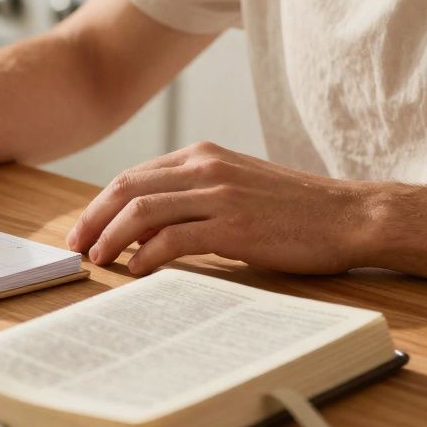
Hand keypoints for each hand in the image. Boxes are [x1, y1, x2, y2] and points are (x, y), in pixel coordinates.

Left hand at [66, 142, 371, 275]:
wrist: (351, 216)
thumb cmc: (293, 210)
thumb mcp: (235, 189)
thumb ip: (190, 197)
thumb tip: (141, 227)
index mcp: (202, 155)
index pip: (132, 176)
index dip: (100, 204)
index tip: (82, 229)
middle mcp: (205, 167)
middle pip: (127, 188)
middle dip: (93, 218)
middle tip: (76, 246)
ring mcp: (219, 195)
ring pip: (142, 210)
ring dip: (112, 237)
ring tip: (99, 260)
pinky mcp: (234, 226)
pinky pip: (173, 239)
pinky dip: (146, 256)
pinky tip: (137, 271)